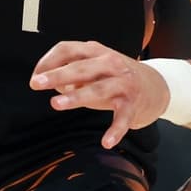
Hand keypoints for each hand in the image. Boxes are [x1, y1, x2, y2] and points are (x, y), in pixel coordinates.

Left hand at [30, 39, 169, 149]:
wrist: (155, 86)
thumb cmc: (116, 78)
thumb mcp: (94, 69)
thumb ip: (72, 75)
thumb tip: (53, 85)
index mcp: (96, 52)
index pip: (68, 49)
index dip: (49, 61)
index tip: (35, 76)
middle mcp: (110, 63)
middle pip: (80, 67)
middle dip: (57, 75)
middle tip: (37, 84)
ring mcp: (123, 83)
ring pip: (98, 89)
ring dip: (77, 96)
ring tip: (56, 104)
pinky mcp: (133, 102)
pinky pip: (123, 117)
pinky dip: (115, 130)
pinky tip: (106, 142)